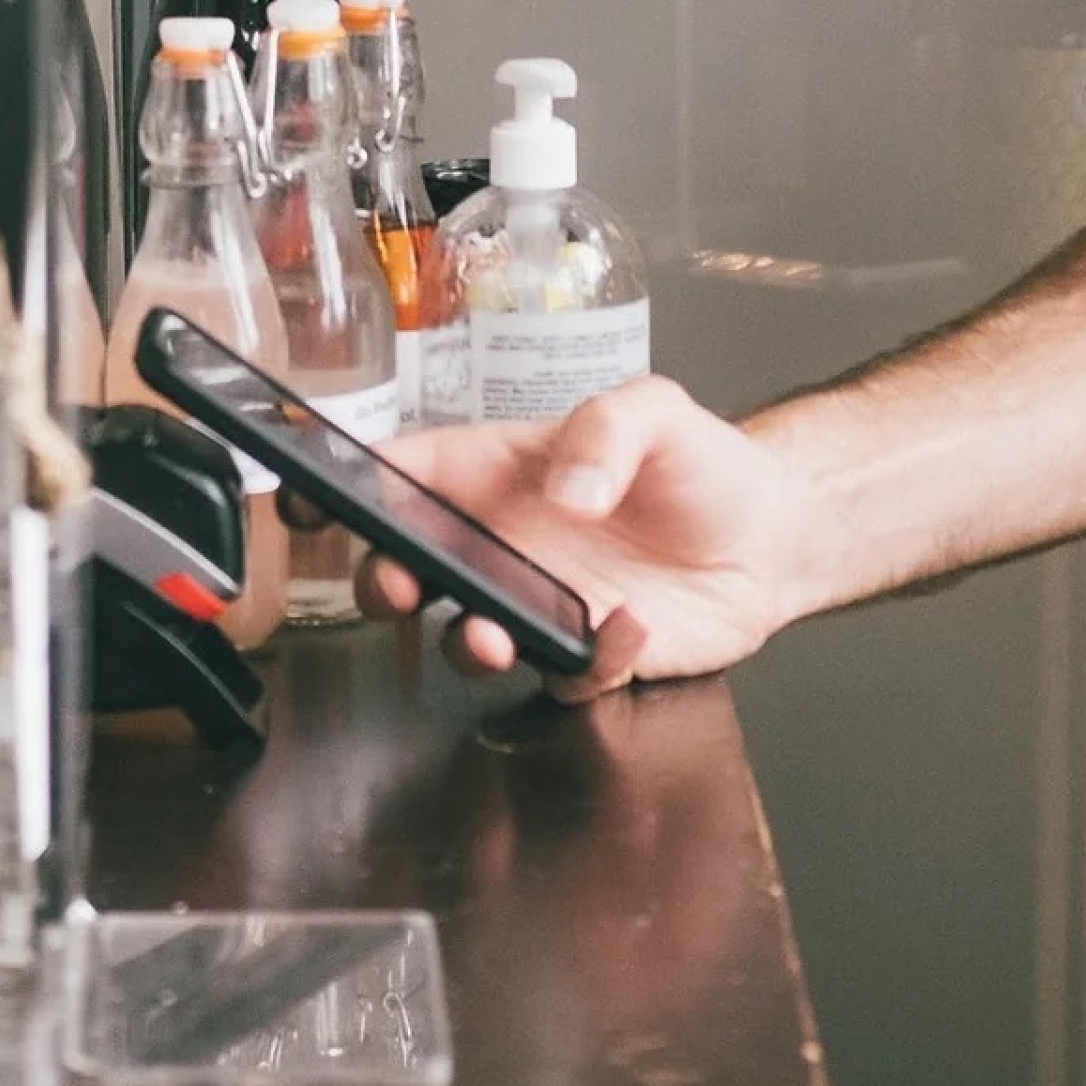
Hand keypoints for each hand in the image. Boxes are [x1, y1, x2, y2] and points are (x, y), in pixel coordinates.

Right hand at [357, 378, 817, 702]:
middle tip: (395, 584)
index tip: (311, 502)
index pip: (402, 474)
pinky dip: (585, 662)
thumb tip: (568, 490)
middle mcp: (501, 543)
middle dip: (380, 580)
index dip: (345, 486)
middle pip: (406, 566)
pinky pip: (564, 675)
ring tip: (490, 633)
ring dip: (462, 641)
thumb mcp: (657, 409)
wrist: (774, 536)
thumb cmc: (699, 462)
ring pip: (464, 636)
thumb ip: (608, 430)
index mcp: (494, 473)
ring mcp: (537, 603)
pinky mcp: (586, 655)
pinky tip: (624, 628)